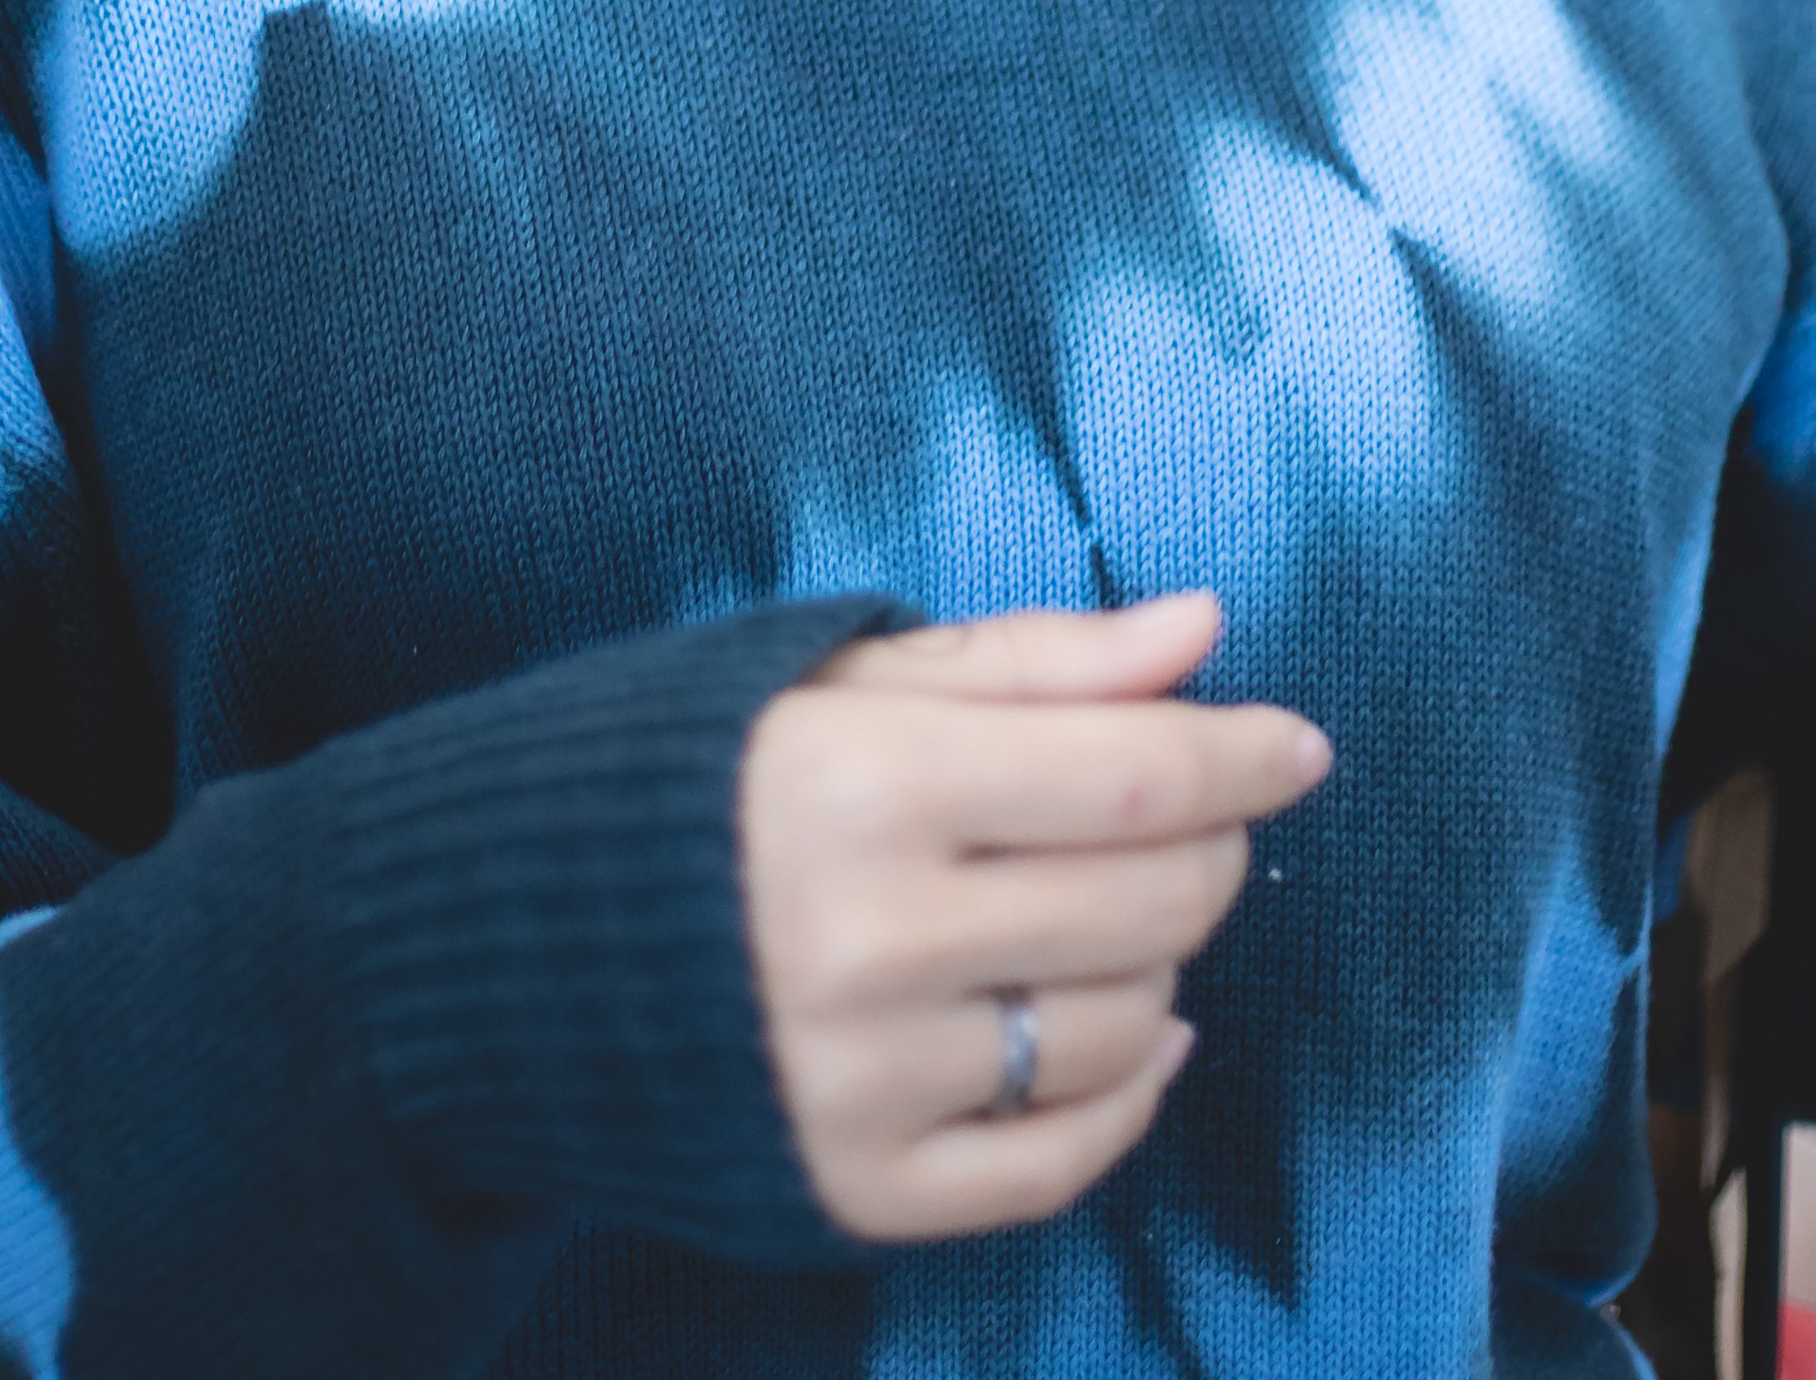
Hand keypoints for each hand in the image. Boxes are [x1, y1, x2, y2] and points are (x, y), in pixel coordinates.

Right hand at [737, 594, 1327, 1241]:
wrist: (521, 940)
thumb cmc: (700, 771)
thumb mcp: (849, 674)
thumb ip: (1039, 660)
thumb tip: (1202, 628)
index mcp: (860, 780)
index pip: (1129, 775)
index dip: (1237, 758)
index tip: (1294, 746)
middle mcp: (864, 940)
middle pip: (1145, 905)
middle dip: (1208, 850)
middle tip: (1196, 817)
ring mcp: (862, 1079)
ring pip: (1120, 1028)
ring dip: (1159, 961)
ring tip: (1115, 907)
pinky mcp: (857, 1187)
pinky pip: (1060, 1160)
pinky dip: (1130, 1093)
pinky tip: (1142, 1030)